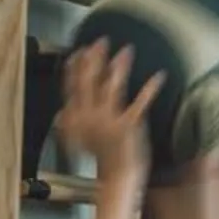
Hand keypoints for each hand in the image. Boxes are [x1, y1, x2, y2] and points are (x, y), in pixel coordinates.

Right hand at [57, 43, 159, 179]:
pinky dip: (150, 89)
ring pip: (111, 87)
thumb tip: (59, 113)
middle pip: (89, 82)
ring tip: (126, 51)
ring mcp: (109, 120)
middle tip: (101, 42)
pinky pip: (140, 103)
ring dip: (118, 67)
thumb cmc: (101, 157)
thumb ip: (67, 124)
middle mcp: (90, 117)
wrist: (116, 176)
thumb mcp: (77, 140)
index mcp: (77, 118)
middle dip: (94, 60)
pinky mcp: (128, 125)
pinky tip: (159, 76)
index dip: (74, 68)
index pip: (71, 88)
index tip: (78, 51)